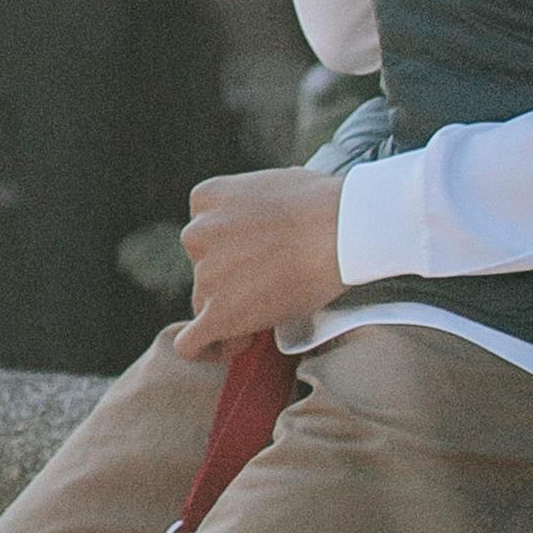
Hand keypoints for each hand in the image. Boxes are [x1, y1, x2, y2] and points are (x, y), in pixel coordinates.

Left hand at [179, 165, 343, 361]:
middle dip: (232, 282)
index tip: (260, 260)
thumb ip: (246, 206)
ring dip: (233, 313)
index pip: (205, 236)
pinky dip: (207, 349)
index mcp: (205, 198)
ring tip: (273, 310)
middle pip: (204, 270)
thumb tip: (257, 222)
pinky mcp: (219, 314)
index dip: (231, 253)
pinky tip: (235, 346)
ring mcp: (205, 274)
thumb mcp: (268, 183)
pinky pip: (191, 344)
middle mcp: (196, 234)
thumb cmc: (321, 204)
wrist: (342, 229)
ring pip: (205, 305)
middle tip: (273, 286)